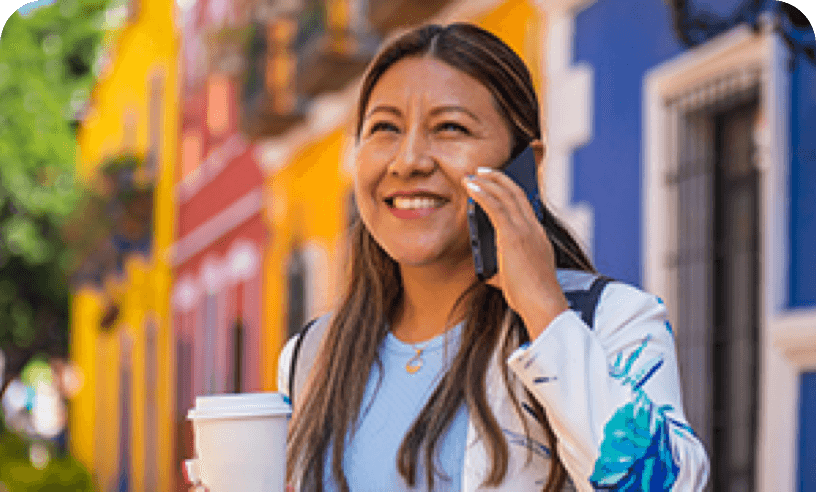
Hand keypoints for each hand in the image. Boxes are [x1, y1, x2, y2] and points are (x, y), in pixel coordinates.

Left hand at [462, 156, 568, 338]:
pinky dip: (482, 193)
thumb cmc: (530, 297)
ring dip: (487, 182)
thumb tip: (488, 270)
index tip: (498, 182)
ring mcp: (525, 230)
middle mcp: (534, 228)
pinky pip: (496, 206)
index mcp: (537, 236)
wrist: (541, 304)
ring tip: (471, 176)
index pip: (525, 204)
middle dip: (498, 178)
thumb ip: (503, 269)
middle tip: (482, 171)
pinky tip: (470, 188)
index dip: (511, 189)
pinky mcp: (513, 236)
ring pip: (506, 195)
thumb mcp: (516, 278)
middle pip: (516, 193)